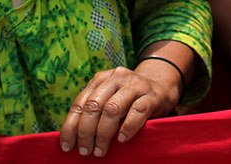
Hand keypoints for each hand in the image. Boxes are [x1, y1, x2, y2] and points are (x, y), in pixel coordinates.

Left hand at [58, 63, 178, 155]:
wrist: (163, 86)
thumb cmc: (130, 99)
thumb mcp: (110, 98)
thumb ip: (95, 110)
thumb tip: (73, 137)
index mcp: (101, 79)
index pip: (80, 103)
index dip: (71, 126)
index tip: (67, 146)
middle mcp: (117, 78)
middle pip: (94, 105)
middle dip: (86, 132)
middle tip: (85, 151)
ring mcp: (135, 85)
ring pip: (112, 109)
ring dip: (103, 133)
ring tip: (100, 150)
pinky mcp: (152, 95)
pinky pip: (137, 111)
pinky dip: (127, 127)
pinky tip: (122, 139)